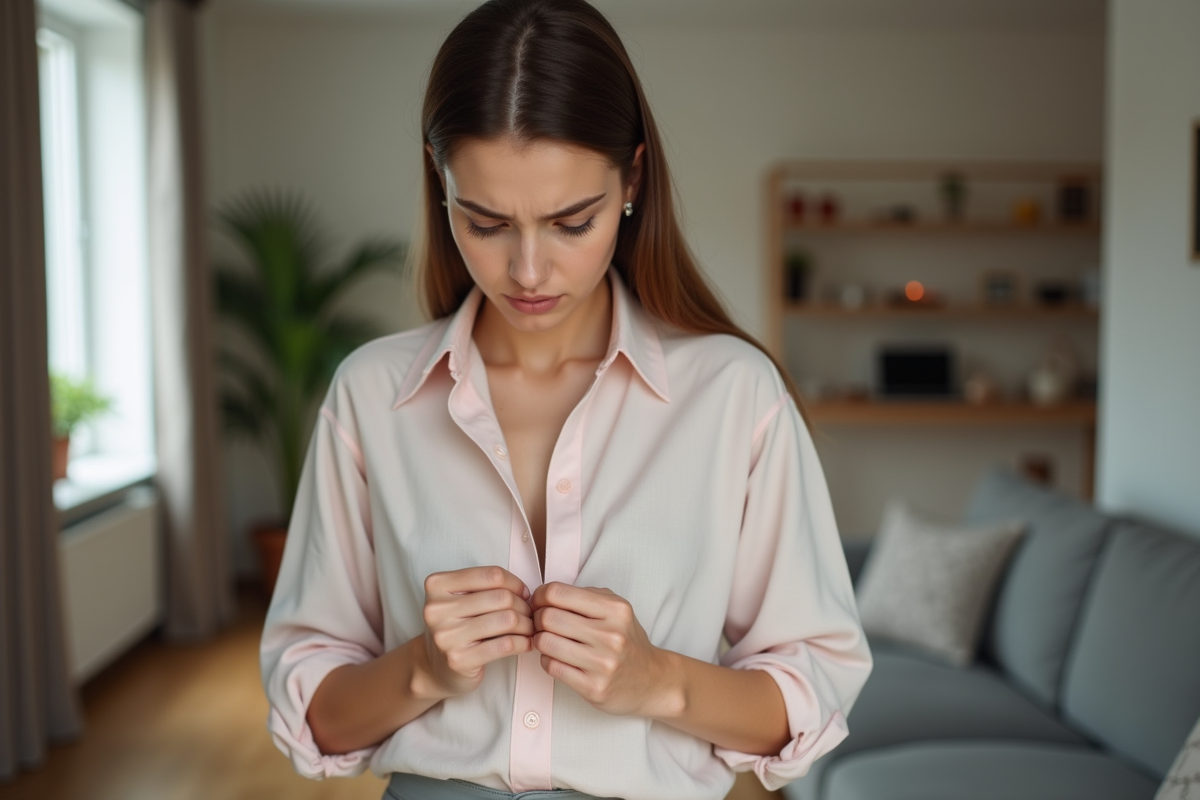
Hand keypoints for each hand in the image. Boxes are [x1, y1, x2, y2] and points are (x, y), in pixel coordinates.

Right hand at [418, 566, 533, 699]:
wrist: (435, 668)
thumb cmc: (456, 627)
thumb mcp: (460, 599)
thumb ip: (485, 587)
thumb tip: (524, 591)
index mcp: (437, 585)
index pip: (491, 575)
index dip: (515, 583)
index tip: (523, 594)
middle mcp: (437, 609)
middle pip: (501, 597)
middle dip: (523, 606)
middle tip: (529, 614)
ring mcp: (446, 636)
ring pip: (507, 620)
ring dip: (526, 624)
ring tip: (529, 628)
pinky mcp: (458, 660)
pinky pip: (505, 645)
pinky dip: (523, 643)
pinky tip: (526, 644)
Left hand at [530, 582, 680, 717]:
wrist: (652, 681)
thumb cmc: (627, 642)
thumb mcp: (616, 609)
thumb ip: (586, 596)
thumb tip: (545, 594)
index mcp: (615, 610)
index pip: (558, 593)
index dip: (540, 596)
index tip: (540, 602)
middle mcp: (611, 635)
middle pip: (548, 617)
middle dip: (537, 619)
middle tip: (540, 623)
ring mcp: (603, 663)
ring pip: (546, 642)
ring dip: (539, 640)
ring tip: (547, 640)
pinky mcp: (593, 687)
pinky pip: (552, 667)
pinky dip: (547, 660)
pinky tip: (557, 658)